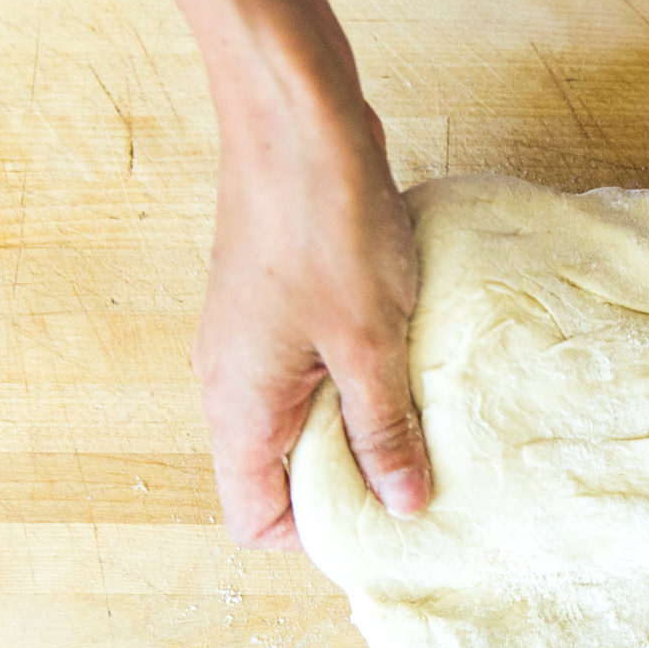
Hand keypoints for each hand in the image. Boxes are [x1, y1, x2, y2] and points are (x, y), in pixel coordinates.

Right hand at [192, 95, 431, 548]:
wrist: (296, 115)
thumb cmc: (324, 225)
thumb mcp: (372, 344)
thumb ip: (385, 430)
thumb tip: (404, 503)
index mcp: (236, 406)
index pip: (253, 519)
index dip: (318, 532)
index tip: (386, 515)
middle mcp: (227, 380)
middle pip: (278, 471)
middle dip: (348, 477)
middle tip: (420, 466)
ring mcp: (248, 337)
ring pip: (299, 415)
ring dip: (357, 418)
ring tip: (420, 407)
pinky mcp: (274, 299)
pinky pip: (309, 365)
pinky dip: (354, 372)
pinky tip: (406, 352)